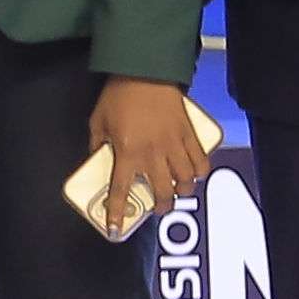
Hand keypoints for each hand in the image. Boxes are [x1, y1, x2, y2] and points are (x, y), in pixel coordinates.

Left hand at [86, 76, 215, 227]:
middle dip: (161, 207)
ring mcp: (174, 144)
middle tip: (158, 207)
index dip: (117, 213)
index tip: (114, 229)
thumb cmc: (119, 94)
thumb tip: (98, 157)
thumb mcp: (98, 121)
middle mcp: (153, 153)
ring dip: (182, 191)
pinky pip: (201, 161)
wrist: (145, 70)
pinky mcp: (190, 134)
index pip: (121, 191)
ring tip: (178, 191)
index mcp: (127, 152)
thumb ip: (98, 144)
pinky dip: (200, 172)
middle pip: (162, 193)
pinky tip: (195, 173)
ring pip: (186, 181)